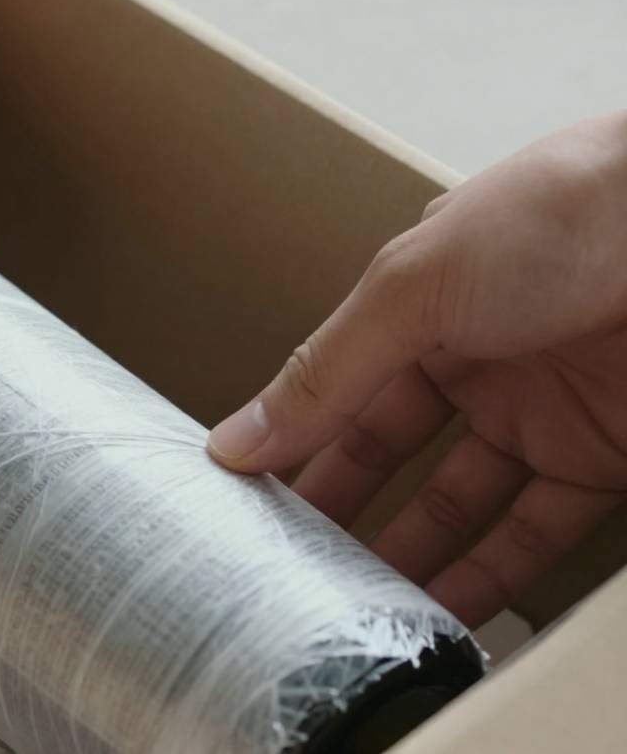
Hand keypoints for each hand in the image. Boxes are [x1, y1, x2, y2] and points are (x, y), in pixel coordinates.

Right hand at [207, 113, 626, 627]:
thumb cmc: (563, 216)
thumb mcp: (415, 288)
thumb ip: (329, 370)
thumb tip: (239, 436)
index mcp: (418, 306)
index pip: (336, 389)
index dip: (288, 441)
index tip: (239, 499)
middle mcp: (474, 360)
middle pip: (388, 454)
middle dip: (338, 511)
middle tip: (285, 568)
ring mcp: (538, 412)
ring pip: (456, 505)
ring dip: (407, 558)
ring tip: (351, 609)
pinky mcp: (601, 458)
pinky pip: (533, 533)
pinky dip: (490, 578)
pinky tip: (444, 614)